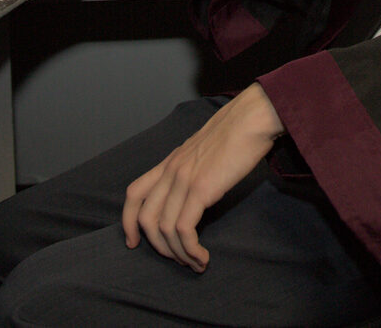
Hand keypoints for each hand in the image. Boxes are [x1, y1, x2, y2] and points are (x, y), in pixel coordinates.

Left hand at [122, 85, 283, 271]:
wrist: (252, 118)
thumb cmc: (237, 131)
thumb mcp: (205, 149)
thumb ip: (194, 167)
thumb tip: (197, 189)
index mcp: (170, 161)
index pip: (134, 193)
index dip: (128, 221)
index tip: (134, 241)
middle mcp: (171, 170)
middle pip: (145, 217)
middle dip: (158, 246)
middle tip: (177, 259)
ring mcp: (183, 179)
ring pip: (164, 228)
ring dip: (178, 254)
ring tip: (195, 263)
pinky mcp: (201, 189)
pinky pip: (184, 229)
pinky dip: (190, 249)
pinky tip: (202, 256)